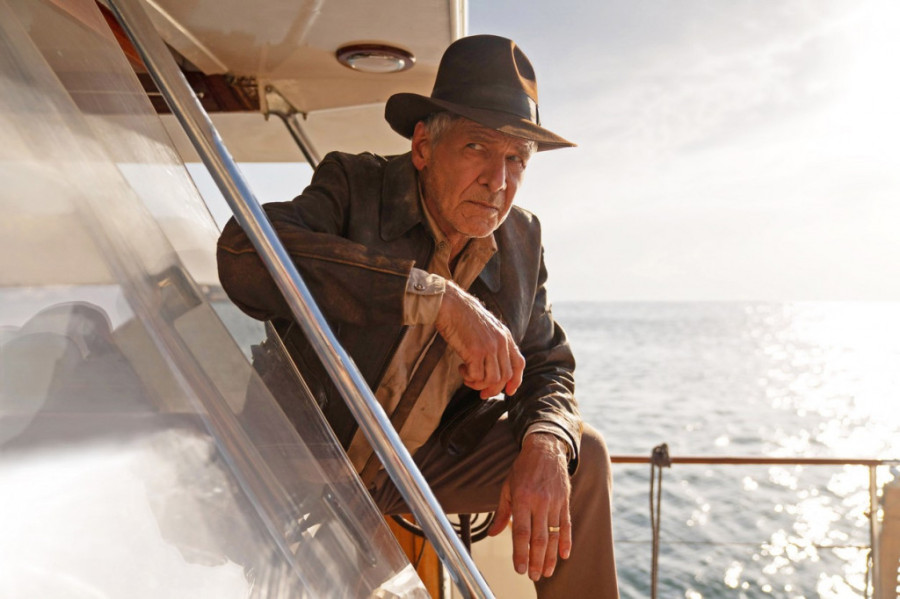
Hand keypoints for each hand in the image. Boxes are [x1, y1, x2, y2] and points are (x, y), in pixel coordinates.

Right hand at [434, 281, 524, 397]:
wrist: (450, 304)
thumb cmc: (462, 315)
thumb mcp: (486, 327)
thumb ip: (494, 342)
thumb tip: (493, 366)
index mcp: (505, 336)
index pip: (519, 363)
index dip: (516, 380)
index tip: (509, 391)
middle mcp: (501, 342)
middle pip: (505, 376)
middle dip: (494, 389)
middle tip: (482, 393)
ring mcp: (489, 347)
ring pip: (492, 379)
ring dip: (479, 384)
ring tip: (468, 377)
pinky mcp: (475, 352)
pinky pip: (477, 377)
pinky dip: (468, 378)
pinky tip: (461, 368)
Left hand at [488, 433, 571, 580]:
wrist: (546, 448)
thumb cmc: (523, 469)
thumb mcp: (507, 487)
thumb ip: (502, 512)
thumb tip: (493, 533)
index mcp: (522, 498)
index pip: (521, 532)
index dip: (520, 552)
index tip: (519, 569)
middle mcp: (539, 502)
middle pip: (539, 538)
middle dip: (536, 560)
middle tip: (533, 576)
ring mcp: (555, 502)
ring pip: (553, 535)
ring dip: (550, 556)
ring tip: (546, 572)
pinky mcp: (565, 502)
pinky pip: (566, 525)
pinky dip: (566, 542)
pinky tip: (564, 556)